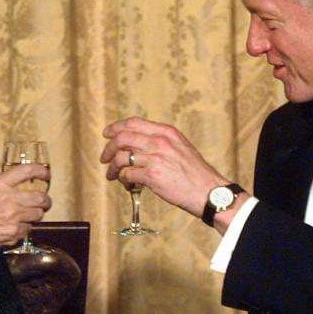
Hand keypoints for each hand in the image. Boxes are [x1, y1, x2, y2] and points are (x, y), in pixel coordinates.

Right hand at [0, 163, 50, 255]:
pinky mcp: (15, 232)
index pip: (26, 171)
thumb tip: (10, 190)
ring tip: (29, 217)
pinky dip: (24, 230)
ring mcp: (13, 216)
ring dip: (36, 215)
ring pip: (38, 214)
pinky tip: (15, 229)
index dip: (40, 171)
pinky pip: (28, 229)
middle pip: (40, 197)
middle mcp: (9, 198)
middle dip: (46, 200)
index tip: (46, 173)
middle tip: (45, 202)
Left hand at [100, 116, 229, 216]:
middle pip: (122, 138)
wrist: (208, 191)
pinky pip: (127, 175)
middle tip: (104, 157)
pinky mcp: (152, 176)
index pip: (133, 122)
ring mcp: (155, 158)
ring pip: (121, 157)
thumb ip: (161, 141)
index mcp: (166, 132)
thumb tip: (138, 143)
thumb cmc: (195, 173)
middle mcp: (160, 142)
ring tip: (112, 175)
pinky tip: (128, 184)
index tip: (107, 134)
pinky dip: (123, 180)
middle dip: (108, 148)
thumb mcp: (180, 147)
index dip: (116, 127)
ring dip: (112, 167)